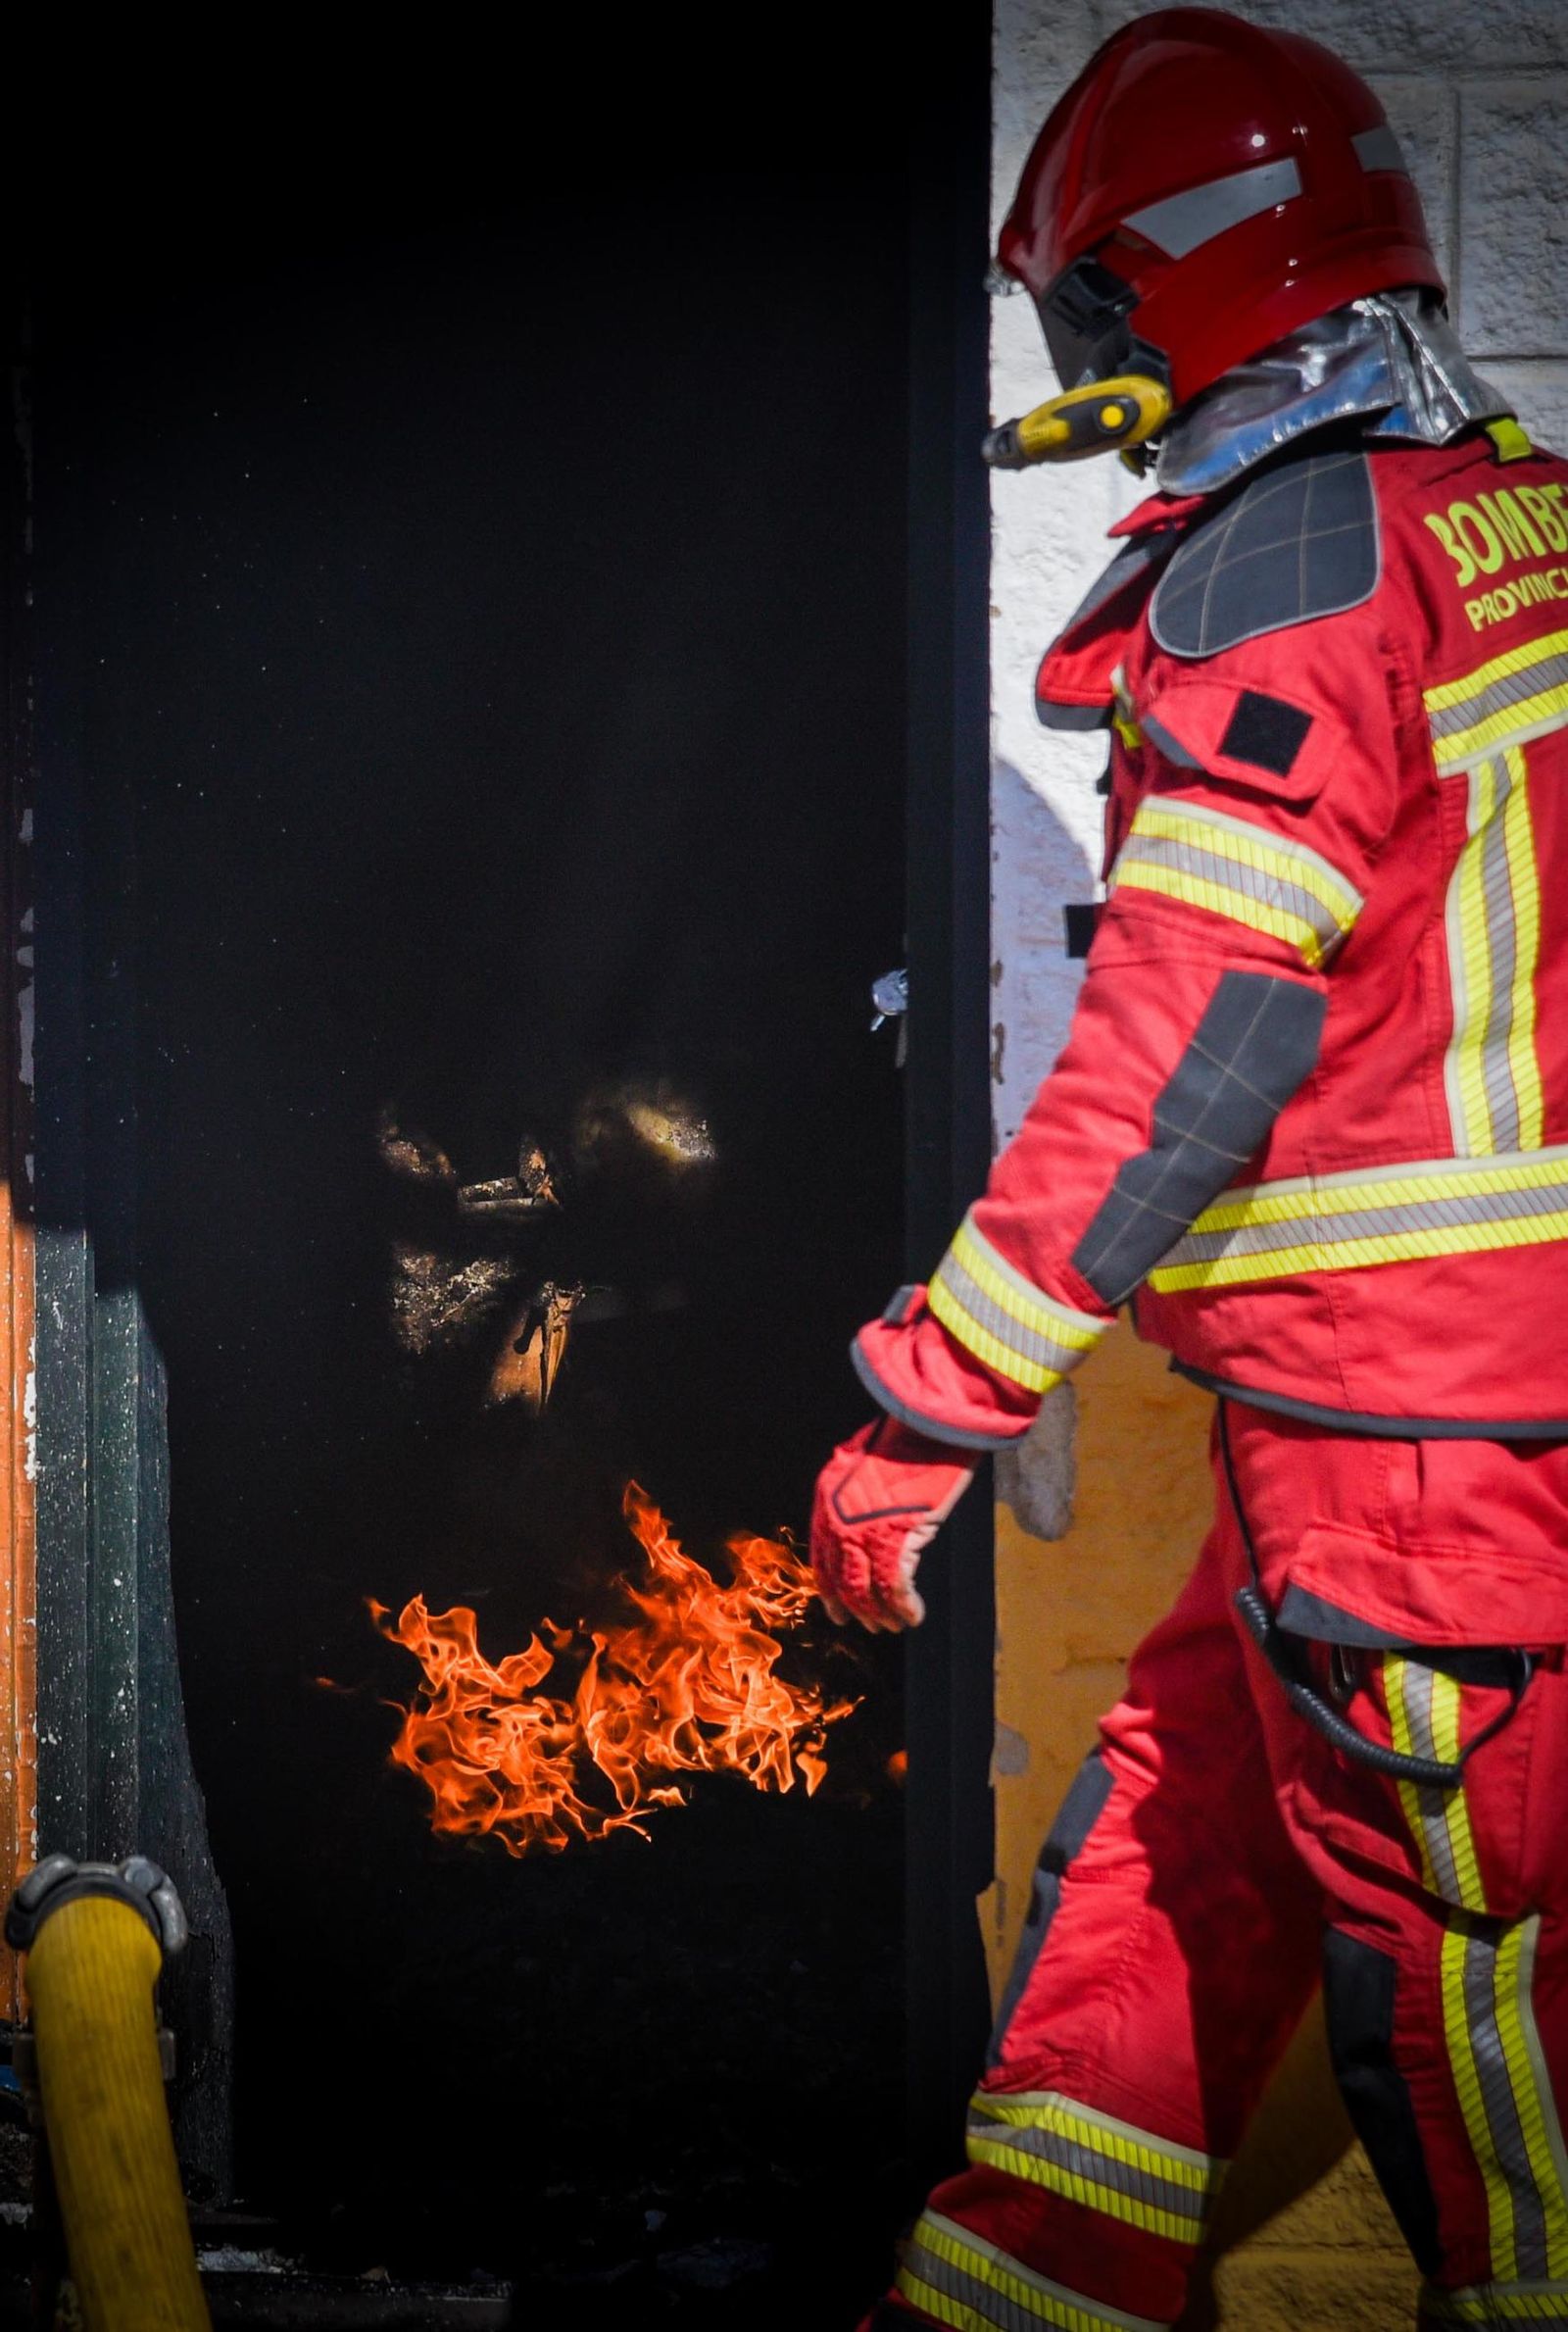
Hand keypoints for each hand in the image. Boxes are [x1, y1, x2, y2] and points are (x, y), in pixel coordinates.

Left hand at [810, 1419, 975, 1631]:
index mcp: (826, 1500)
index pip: (821, 1559)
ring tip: (896, 1624)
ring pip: (866, 1591)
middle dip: (857, 1610)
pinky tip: (914, 1615)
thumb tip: (860, 1528)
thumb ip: (855, 1497)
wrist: (927, 1424)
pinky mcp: (897, 1538)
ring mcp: (865, 1531)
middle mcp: (838, 1520)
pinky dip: (905, 1607)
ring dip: (882, 1615)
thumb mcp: (862, 1463)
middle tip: (872, 1627)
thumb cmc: (904, 1438)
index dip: (831, 1591)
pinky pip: (896, 1587)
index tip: (840, 1612)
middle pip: (841, 1582)